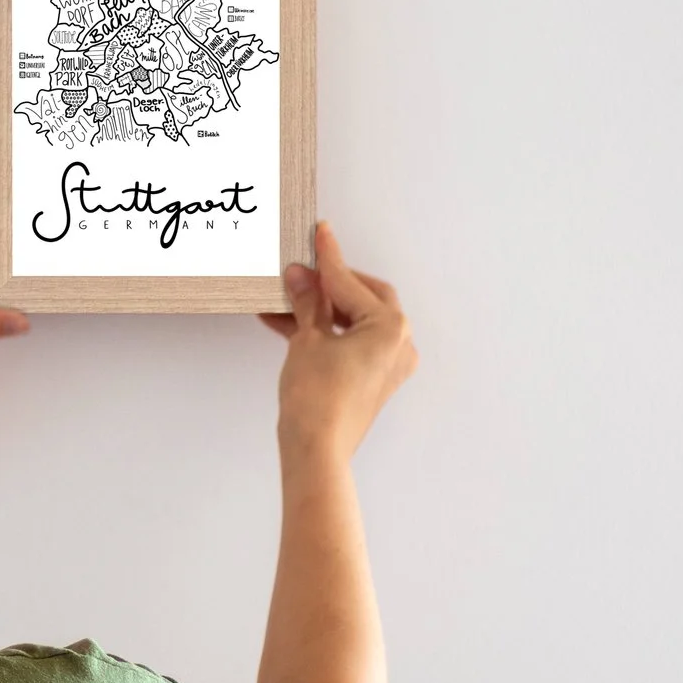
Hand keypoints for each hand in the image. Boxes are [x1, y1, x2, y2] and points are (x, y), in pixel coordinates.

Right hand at [259, 221, 415, 461]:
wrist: (315, 449)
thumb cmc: (318, 398)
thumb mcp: (308, 338)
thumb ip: (308, 302)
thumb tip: (299, 275)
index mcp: (391, 326)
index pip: (351, 282)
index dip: (327, 258)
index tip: (319, 234)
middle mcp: (398, 344)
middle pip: (361, 297)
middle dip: (328, 284)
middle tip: (299, 271)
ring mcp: (386, 364)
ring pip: (352, 321)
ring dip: (320, 308)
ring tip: (284, 298)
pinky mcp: (370, 380)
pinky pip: (348, 343)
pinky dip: (323, 332)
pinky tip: (287, 322)